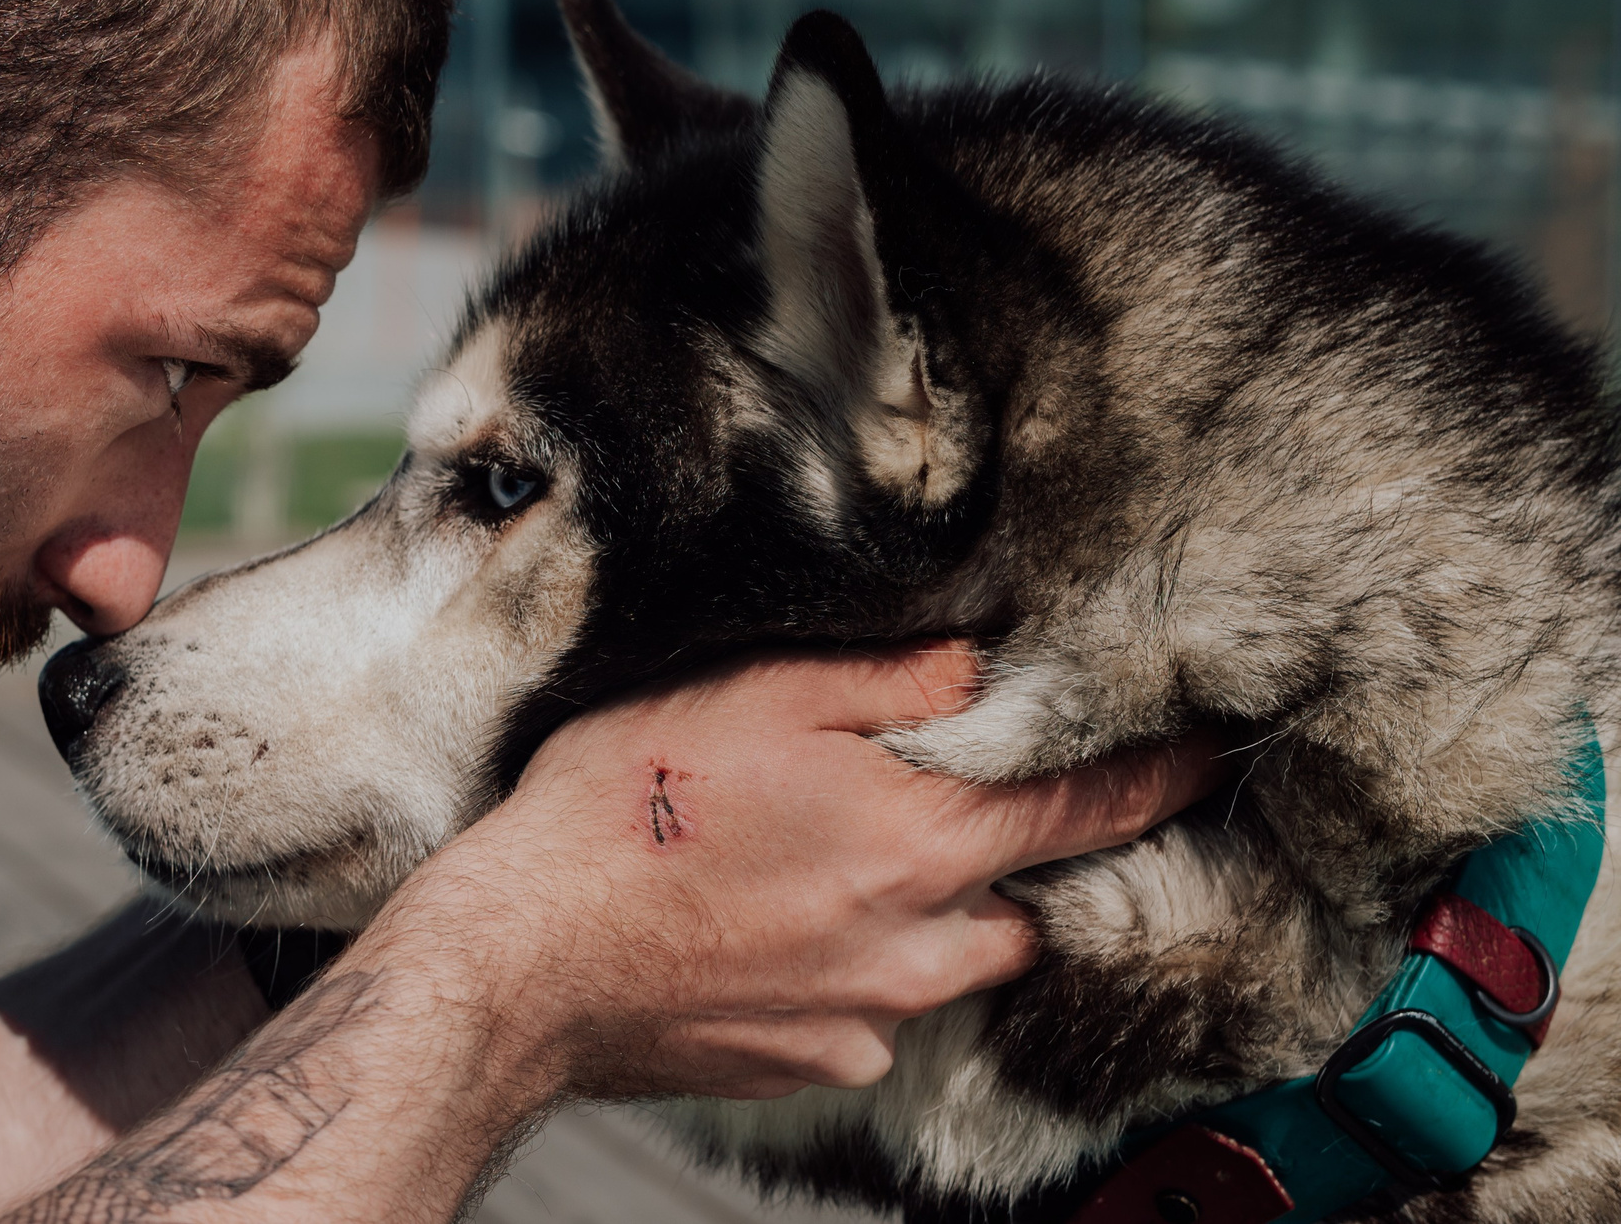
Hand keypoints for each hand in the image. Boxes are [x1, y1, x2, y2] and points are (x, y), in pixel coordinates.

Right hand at [386, 641, 1223, 1102]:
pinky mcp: (810, 1066)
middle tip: (951, 813)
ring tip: (838, 870)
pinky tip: (773, 931)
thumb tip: (983, 664)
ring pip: (949, 967)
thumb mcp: (751, 692)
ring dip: (929, 922)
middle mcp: (915, 943)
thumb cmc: (622, 810)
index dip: (1159, 778)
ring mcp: (865, 1019)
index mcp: (917, 839)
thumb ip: (887, 679)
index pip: (1090, 809)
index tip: (1207, 758)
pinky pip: (871, 1020)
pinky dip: (852, 976)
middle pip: (1026, 908)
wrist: (524, 958)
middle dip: (1014, 865)